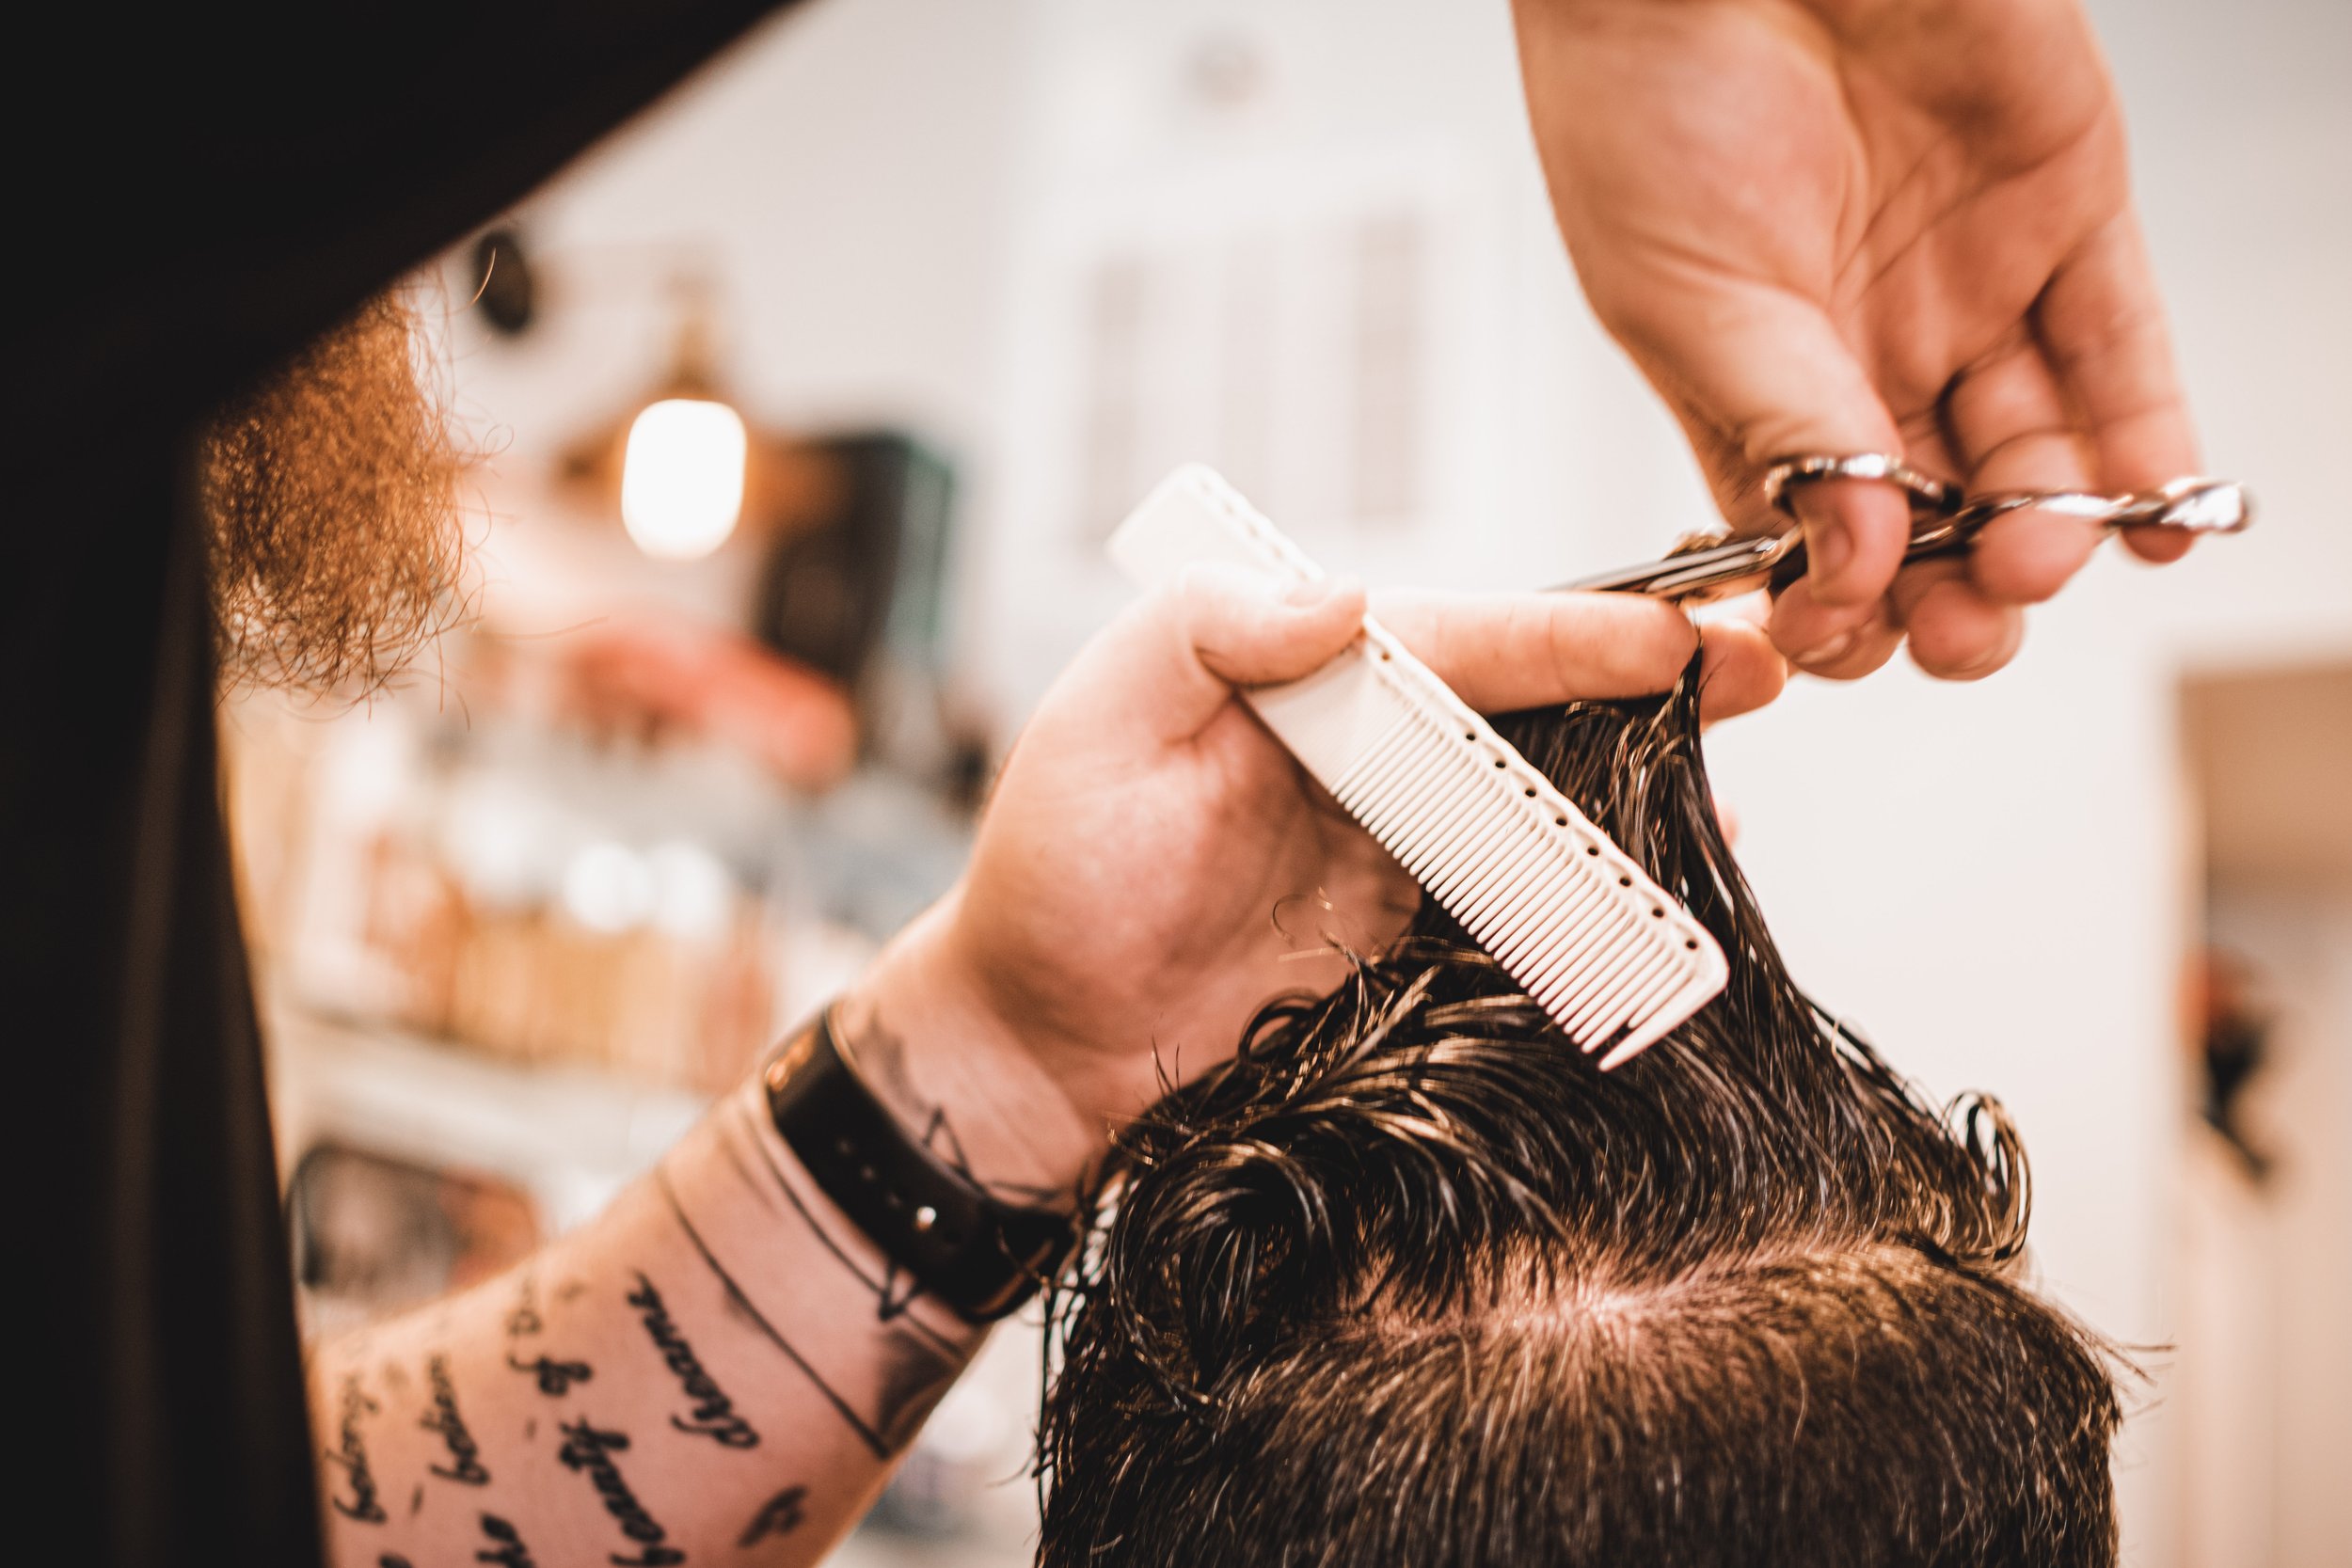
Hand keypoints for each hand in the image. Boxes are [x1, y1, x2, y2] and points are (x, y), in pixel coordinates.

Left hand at [842, 568, 1782, 1188]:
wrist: (1034, 1061)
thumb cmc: (1048, 885)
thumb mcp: (1095, 727)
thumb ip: (1207, 636)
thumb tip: (1343, 593)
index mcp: (1300, 687)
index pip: (1454, 640)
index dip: (1569, 634)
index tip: (1673, 635)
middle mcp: (1364, 766)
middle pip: (1526, 715)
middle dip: (1647, 693)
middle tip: (1764, 677)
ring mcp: (1393, 865)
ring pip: (1541, 818)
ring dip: (1638, 807)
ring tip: (1728, 811)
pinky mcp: (1407, 959)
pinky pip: (1518, 927)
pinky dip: (1590, 919)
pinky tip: (1651, 919)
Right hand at [1514, 0, 2199, 679]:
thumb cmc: (1644, 92)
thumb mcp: (1683, 299)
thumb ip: (1777, 430)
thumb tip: (1842, 561)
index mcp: (1756, 382)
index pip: (1821, 537)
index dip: (1846, 604)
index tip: (1853, 635)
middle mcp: (1865, 346)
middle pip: (1936, 515)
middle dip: (1956, 591)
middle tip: (1965, 626)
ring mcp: (1966, 286)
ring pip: (2032, 453)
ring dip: (2043, 534)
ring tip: (2037, 560)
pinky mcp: (2063, 212)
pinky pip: (2124, 350)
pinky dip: (2148, 444)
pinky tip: (2150, 519)